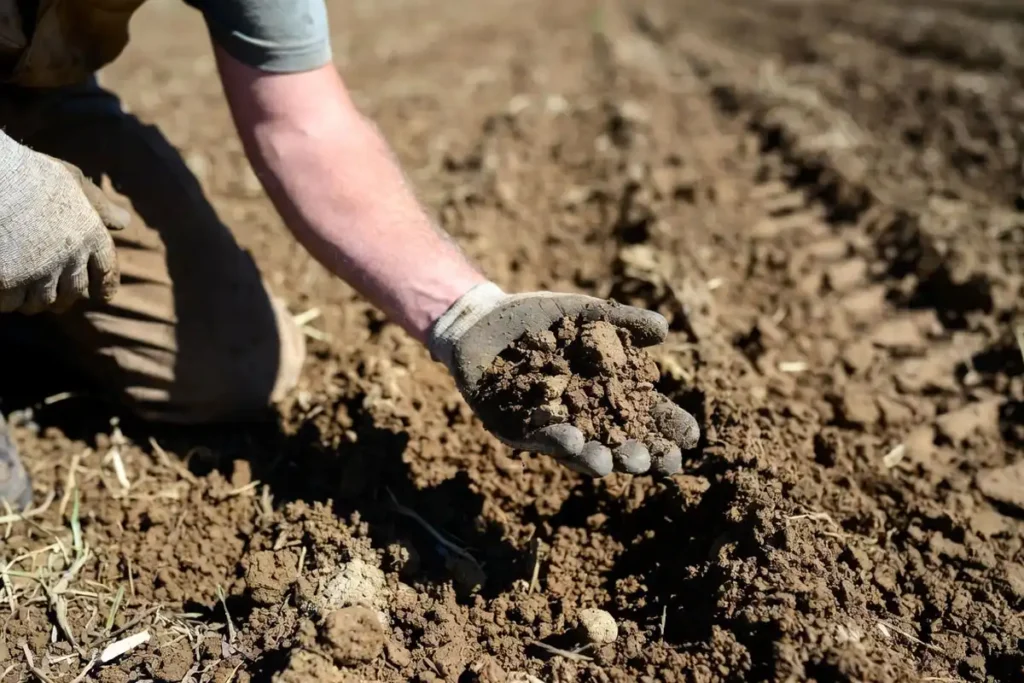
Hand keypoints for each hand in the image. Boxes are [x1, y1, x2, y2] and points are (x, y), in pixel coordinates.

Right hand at [0, 134, 128, 314]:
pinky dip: (7, 299)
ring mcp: (39, 272)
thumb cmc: (30, 174)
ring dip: (34, 301)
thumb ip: (98, 204)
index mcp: (91, 235)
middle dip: (65, 298)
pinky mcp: (9, 281)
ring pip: (41, 301)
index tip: (103, 297)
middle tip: (57, 301)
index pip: (106, 270)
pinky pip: (11, 302)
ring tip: (26, 296)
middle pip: (73, 292)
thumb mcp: (72, 180)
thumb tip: (124, 222)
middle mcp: (70, 259)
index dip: (105, 285)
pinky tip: (3, 291)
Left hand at [429, 283, 699, 476]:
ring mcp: (549, 426)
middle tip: (661, 462)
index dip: (668, 427)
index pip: (645, 414)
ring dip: (600, 457)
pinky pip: (538, 438)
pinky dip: (557, 439)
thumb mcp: (585, 314)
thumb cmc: (538, 319)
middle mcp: (582, 416)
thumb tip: (664, 329)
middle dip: (640, 453)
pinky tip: (575, 440)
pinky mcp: (514, 429)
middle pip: (618, 443)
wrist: (482, 319)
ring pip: (580, 450)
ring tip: (615, 461)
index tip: (691, 437)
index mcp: (605, 392)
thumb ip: (621, 321)